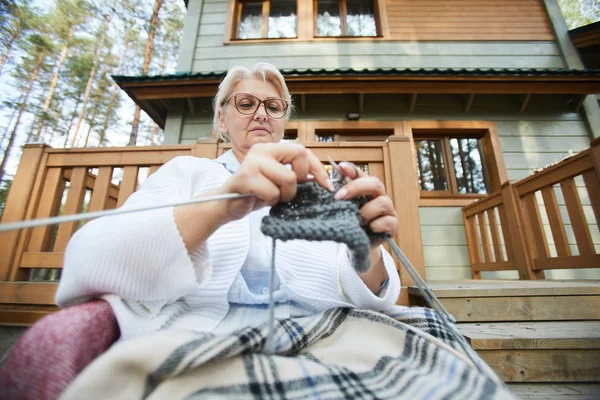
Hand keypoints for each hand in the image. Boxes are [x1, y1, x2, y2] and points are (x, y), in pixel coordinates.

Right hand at [217, 143, 333, 222]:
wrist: (227, 204)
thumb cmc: (255, 193)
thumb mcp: (279, 181)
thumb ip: (295, 174)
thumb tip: (319, 177)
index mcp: (272, 148)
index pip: (303, 151)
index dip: (318, 168)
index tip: (327, 185)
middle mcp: (262, 150)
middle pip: (299, 157)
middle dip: (299, 180)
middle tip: (288, 191)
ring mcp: (252, 162)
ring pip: (288, 179)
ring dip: (284, 194)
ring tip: (271, 195)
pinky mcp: (245, 178)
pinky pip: (273, 192)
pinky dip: (271, 201)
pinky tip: (260, 198)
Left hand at [334, 162, 397, 246]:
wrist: (358, 244)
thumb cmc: (351, 223)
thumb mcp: (344, 209)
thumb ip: (340, 197)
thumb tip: (329, 184)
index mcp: (367, 190)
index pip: (361, 174)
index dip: (352, 169)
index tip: (340, 167)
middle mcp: (379, 196)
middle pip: (375, 183)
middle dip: (357, 187)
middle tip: (339, 196)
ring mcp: (388, 210)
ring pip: (382, 202)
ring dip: (366, 211)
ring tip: (357, 220)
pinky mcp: (392, 225)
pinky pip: (387, 221)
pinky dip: (375, 225)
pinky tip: (368, 229)